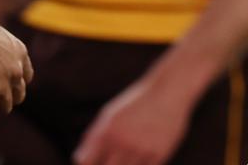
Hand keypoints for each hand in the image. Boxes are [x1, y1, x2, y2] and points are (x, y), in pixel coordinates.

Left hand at [72, 78, 192, 164]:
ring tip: (127, 154)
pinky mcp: (159, 155)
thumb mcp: (110, 114)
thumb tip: (79, 159)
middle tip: (110, 159)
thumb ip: (93, 137)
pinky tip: (139, 157)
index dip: (88, 164)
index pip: (87, 161)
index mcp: (106, 131)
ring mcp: (141, 150)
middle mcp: (122, 142)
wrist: (168, 90)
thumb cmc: (136, 103)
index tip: (93, 162)